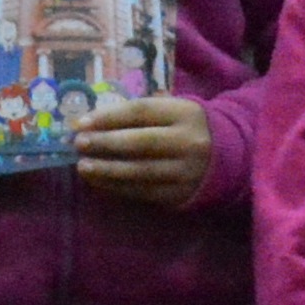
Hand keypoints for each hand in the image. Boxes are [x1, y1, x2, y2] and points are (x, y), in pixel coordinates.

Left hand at [72, 92, 216, 207]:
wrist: (226, 158)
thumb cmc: (185, 128)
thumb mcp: (172, 110)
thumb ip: (139, 113)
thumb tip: (91, 122)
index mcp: (186, 113)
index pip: (141, 112)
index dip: (108, 117)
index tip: (81, 123)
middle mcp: (189, 142)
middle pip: (140, 142)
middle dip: (105, 143)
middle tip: (79, 144)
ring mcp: (186, 171)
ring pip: (140, 171)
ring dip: (107, 170)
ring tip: (83, 167)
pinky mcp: (180, 194)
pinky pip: (144, 191)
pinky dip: (117, 187)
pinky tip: (99, 182)